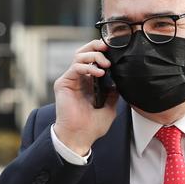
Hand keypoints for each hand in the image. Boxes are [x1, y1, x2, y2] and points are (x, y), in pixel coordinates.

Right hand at [53, 39, 117, 154]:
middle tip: (108, 47)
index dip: (102, 52)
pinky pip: (74, 67)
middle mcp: (79, 78)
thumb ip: (114, 93)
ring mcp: (71, 80)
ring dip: (94, 55)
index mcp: (89, 82)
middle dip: (96, 46)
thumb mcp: (110, 107)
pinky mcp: (63, 83)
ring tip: (105, 64)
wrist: (80, 137)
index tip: (114, 51)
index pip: (93, 59)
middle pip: (84, 52)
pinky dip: (87, 66)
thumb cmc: (92, 126)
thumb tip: (120, 81)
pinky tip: (98, 73)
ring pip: (79, 56)